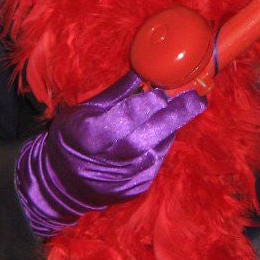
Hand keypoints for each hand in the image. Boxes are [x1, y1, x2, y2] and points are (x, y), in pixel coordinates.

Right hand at [15, 71, 205, 237]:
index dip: (147, 104)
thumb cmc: (72, 137)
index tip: (164, 90)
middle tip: (197, 99)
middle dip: (175, 116)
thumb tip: (142, 72)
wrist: (62, 183)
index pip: (125, 118)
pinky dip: (162, 143)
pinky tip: (166, 129)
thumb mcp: (84, 110)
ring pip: (156, 149)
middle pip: (148, 136)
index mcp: (91, 136)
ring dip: (171, 127)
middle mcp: (110, 160)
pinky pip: (155, 161)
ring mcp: (124, 178)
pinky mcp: (135, 188)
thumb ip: (116, 94)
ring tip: (186, 107)